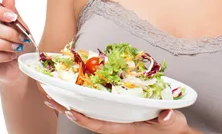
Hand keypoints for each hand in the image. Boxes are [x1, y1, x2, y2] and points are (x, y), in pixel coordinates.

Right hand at [0, 0, 32, 82]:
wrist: (22, 65)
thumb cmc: (22, 44)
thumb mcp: (22, 27)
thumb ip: (14, 13)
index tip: (13, 18)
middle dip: (7, 33)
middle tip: (21, 39)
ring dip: (3, 44)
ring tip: (16, 48)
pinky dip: (2, 56)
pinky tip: (10, 56)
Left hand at [42, 94, 192, 133]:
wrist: (174, 132)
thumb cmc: (173, 128)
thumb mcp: (174, 123)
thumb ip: (169, 120)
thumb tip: (165, 115)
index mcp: (126, 127)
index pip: (101, 124)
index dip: (84, 119)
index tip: (69, 111)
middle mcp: (117, 123)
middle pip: (87, 118)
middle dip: (67, 109)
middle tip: (47, 97)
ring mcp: (117, 118)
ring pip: (89, 112)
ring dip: (70, 104)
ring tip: (52, 94)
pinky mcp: (119, 113)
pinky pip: (96, 108)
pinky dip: (83, 100)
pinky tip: (74, 92)